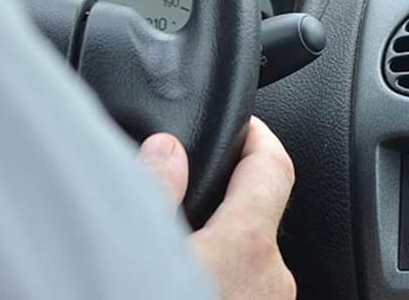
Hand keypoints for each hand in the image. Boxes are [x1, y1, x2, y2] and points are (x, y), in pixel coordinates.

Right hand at [140, 117, 296, 299]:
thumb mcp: (135, 251)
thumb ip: (156, 192)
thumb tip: (167, 147)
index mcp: (247, 246)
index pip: (273, 164)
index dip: (257, 136)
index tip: (243, 126)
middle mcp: (271, 280)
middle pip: (261, 214)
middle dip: (230, 198)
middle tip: (196, 186)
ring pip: (250, 260)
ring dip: (223, 247)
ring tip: (179, 246)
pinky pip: (246, 290)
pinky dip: (223, 278)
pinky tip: (186, 283)